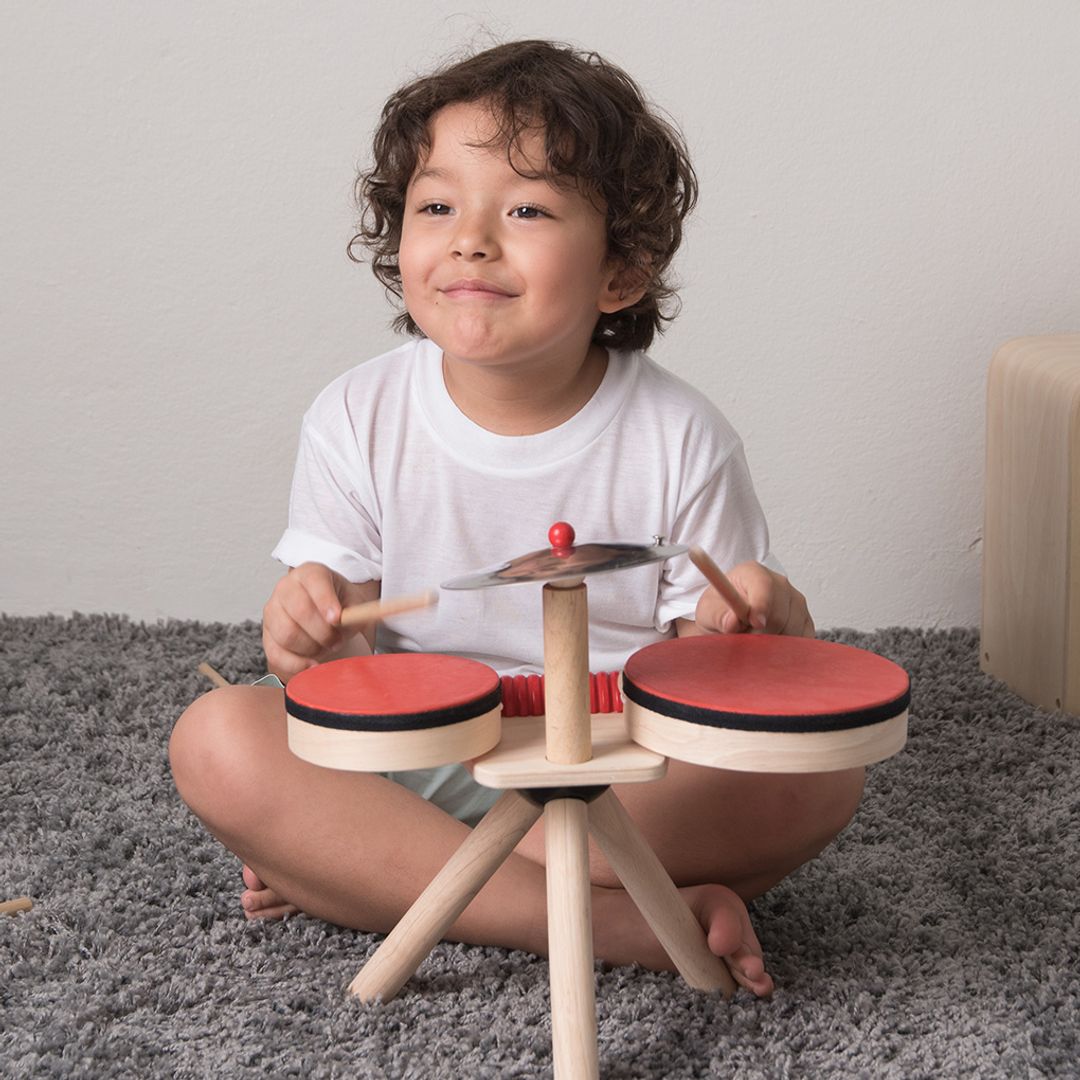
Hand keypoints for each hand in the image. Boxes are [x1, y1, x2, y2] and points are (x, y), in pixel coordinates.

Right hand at [262, 563, 375, 681]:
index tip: (337, 619)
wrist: (323, 616)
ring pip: (287, 634)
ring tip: (326, 647)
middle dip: (323, 632)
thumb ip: (359, 611)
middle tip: (337, 640)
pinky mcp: (267, 635)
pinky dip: (297, 664)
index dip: (325, 601)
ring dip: (312, 648)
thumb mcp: (353, 602)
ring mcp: (273, 611)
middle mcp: (286, 588)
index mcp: (310, 573)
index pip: (314, 581)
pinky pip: (277, 654)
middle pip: (299, 611)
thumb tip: (363, 619)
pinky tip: (312, 664)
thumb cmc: (338, 606)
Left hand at [693, 561, 814, 637]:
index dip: (761, 605)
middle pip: (779, 614)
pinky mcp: (805, 619)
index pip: (763, 586)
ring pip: (792, 629)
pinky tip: (770, 643)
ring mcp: (796, 600)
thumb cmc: (720, 610)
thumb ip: (718, 616)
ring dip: (772, 642)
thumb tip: (732, 621)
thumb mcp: (708, 612)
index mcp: (752, 573)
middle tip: (743, 636)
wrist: (731, 617)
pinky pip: (802, 639)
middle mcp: (779, 583)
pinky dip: (787, 647)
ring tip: (754, 637)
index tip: (754, 623)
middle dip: (760, 633)